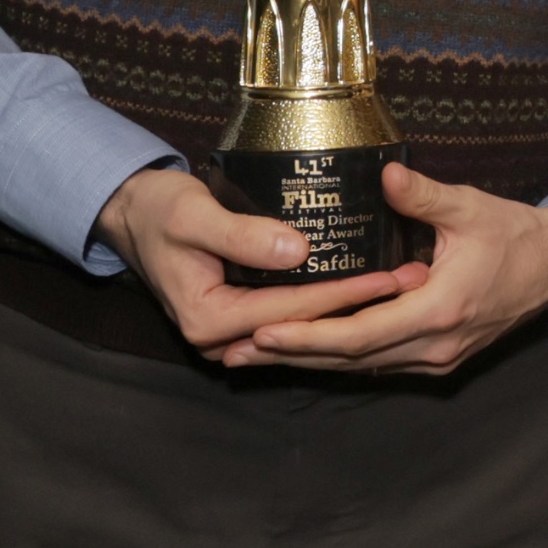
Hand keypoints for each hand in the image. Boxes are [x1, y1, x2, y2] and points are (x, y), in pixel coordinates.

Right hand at [98, 164, 405, 360]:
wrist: (131, 213)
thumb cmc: (159, 209)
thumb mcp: (194, 215)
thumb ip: (243, 234)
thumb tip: (299, 251)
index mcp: (209, 320)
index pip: (293, 308)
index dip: (345, 292)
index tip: (391, 276)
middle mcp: (221, 338)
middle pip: (305, 323)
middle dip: (362, 305)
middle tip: (415, 281)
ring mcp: (232, 333)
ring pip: (304, 324)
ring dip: (354, 307)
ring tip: (406, 284)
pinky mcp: (242, 318)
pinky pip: (293, 315)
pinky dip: (329, 304)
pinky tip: (370, 290)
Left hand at [232, 164, 547, 375]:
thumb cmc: (515, 234)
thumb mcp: (469, 208)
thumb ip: (423, 195)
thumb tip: (384, 171)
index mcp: (439, 310)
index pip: (358, 334)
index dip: (307, 336)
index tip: (262, 331)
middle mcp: (435, 345)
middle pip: (350, 361)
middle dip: (291, 357)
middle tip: (233, 352)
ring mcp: (438, 358)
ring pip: (362, 368)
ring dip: (310, 362)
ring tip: (256, 356)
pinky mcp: (440, 358)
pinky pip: (381, 364)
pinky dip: (341, 358)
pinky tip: (308, 351)